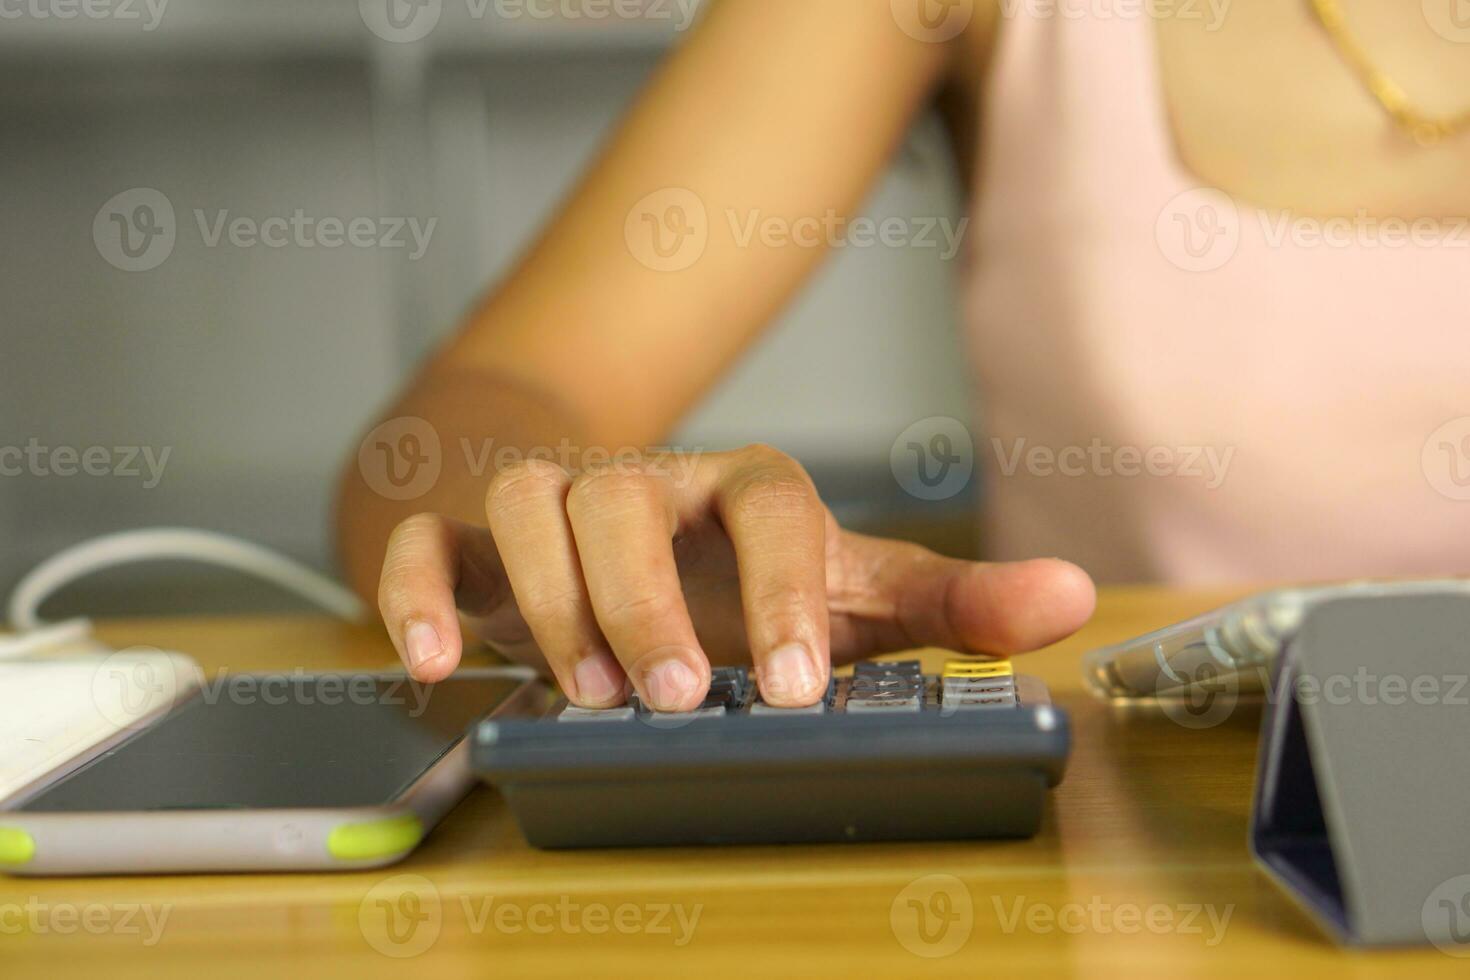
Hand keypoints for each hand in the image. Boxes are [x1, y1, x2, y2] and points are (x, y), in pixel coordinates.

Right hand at [375, 445, 1094, 710]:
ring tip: (582, 692)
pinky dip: (415, 591)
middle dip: (644, 599)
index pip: (770, 502)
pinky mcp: (468, 532)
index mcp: (742, 491)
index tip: (786, 685)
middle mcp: (647, 482)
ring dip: (546, 599)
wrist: (605, 518)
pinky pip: (424, 536)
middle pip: (630, 497)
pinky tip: (433, 664)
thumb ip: (949, 604)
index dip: (781, 587)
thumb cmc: (733, 568)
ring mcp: (552, 497)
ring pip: (529, 501)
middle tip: (667, 698)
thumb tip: (1070, 601)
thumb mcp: (847, 588)